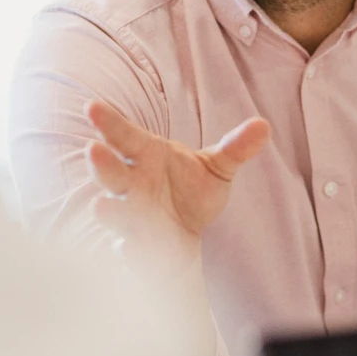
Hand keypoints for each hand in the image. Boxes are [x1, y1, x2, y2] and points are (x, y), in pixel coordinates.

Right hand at [85, 100, 270, 242]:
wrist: (188, 235)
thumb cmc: (192, 191)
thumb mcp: (217, 168)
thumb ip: (236, 148)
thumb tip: (264, 125)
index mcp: (146, 156)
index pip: (125, 136)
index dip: (109, 122)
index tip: (93, 106)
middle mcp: (132, 185)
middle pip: (111, 173)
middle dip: (102, 164)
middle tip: (93, 150)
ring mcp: (131, 217)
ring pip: (114, 211)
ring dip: (108, 210)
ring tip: (101, 206)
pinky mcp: (136, 246)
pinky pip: (128, 248)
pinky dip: (127, 249)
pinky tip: (127, 249)